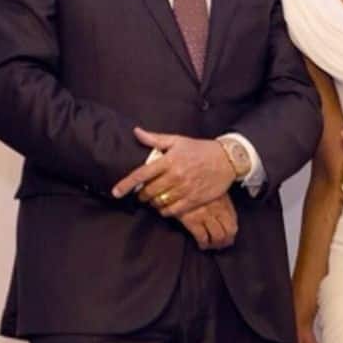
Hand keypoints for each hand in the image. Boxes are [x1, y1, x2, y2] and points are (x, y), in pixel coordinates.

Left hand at [112, 128, 236, 216]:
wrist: (227, 159)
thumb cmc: (200, 148)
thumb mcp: (178, 140)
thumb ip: (155, 139)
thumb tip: (136, 132)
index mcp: (169, 160)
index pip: (142, 174)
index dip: (126, 184)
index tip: (116, 192)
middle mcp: (176, 175)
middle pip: (149, 191)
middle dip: (141, 194)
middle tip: (142, 193)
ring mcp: (185, 189)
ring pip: (159, 202)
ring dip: (153, 202)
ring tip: (154, 199)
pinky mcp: (194, 200)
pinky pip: (172, 211)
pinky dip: (164, 211)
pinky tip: (165, 206)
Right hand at [174, 194, 237, 249]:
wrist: (176, 187)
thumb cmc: (194, 189)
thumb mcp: (213, 192)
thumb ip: (222, 204)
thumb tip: (228, 220)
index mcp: (223, 202)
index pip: (234, 222)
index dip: (232, 234)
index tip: (228, 238)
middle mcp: (217, 209)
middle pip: (229, 232)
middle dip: (225, 242)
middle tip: (220, 245)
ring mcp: (206, 215)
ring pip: (218, 236)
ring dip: (215, 245)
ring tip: (210, 246)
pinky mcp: (192, 220)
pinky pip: (202, 237)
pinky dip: (203, 244)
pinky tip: (201, 244)